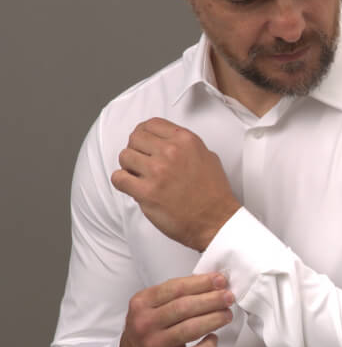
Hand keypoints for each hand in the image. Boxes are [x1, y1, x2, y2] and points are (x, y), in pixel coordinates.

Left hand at [111, 118, 240, 250]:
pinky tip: (134, 188)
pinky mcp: (147, 192)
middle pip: (135, 138)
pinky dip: (123, 183)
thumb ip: (186, 146)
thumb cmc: (214, 195)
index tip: (143, 143)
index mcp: (186, 141)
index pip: (151, 124)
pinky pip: (118, 178)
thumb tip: (166, 142)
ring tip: (141, 177)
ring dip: (129, 167)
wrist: (216, 222)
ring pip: (124, 156)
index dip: (144, 134)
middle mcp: (171, 152)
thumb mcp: (208, 158)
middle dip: (136, 150)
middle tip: (142, 163)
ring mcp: (157, 171)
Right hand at [119, 274, 234, 346]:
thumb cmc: (150, 330)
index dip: (201, 283)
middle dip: (212, 300)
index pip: (175, 288)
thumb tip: (212, 283)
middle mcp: (145, 323)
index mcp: (142, 303)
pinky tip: (213, 339)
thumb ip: (176, 294)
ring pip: (191, 329)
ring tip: (227, 315)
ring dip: (214, 319)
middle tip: (228, 297)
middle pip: (185, 307)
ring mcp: (154, 346)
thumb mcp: (152, 306)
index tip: (220, 280)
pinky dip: (208, 346)